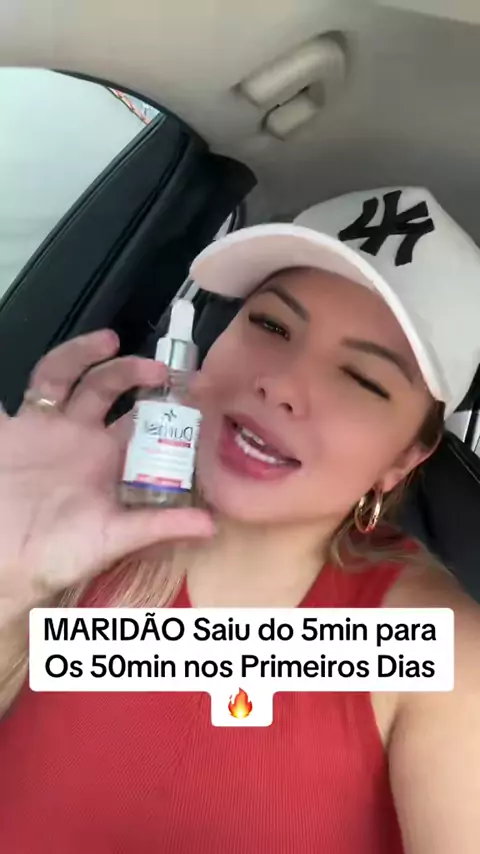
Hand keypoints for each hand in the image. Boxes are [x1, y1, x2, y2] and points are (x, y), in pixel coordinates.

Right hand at [0, 330, 213, 614]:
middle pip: (115, 392)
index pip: (147, 427)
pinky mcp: (14, 425)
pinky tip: (72, 351)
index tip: (197, 391)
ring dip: (92, 356)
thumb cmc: (55, 555)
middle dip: (138, 375)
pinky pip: (31, 386)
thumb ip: (157, 527)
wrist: (0, 560)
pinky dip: (50, 367)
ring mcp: (49, 428)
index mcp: (111, 463)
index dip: (169, 409)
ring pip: (73, 377)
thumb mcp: (110, 541)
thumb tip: (211, 526)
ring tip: (111, 340)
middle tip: (163, 369)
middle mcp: (84, 439)